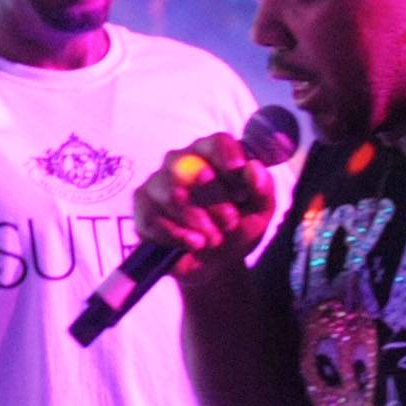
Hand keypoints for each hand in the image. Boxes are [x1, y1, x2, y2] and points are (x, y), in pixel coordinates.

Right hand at [133, 131, 278, 288]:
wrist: (215, 264)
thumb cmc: (237, 228)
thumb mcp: (259, 212)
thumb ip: (262, 189)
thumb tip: (253, 167)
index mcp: (212, 154)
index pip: (215, 142)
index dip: (226, 154)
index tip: (237, 170)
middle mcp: (181, 162)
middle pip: (190, 166)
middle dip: (213, 197)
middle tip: (229, 221)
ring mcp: (157, 184)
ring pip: (171, 193)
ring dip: (196, 219)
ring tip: (212, 239)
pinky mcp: (142, 209)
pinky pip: (153, 217)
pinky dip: (176, 234)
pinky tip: (192, 244)